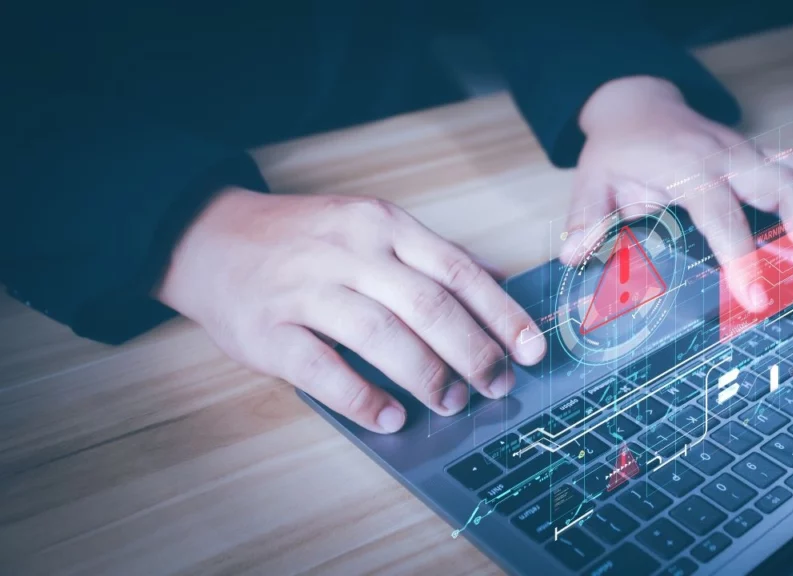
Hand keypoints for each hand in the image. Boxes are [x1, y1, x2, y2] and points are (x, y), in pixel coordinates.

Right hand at [156, 188, 546, 432]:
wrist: (209, 236)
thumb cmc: (303, 239)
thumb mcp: (370, 225)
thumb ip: (430, 255)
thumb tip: (498, 285)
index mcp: (382, 226)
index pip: (458, 271)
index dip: (501, 314)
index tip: (532, 350)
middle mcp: (349, 252)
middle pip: (429, 306)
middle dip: (473, 353)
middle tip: (497, 386)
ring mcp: (306, 290)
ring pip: (382, 336)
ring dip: (426, 377)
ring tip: (449, 403)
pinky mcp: (268, 330)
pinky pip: (323, 370)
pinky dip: (362, 398)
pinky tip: (389, 416)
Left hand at [564, 76, 792, 311]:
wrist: (637, 105)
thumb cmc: (618, 149)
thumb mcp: (592, 181)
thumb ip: (586, 220)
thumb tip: (575, 255)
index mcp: (688, 168)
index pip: (723, 216)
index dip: (742, 258)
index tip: (755, 299)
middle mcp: (729, 157)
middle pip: (788, 190)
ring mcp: (751, 153)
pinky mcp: (763, 155)